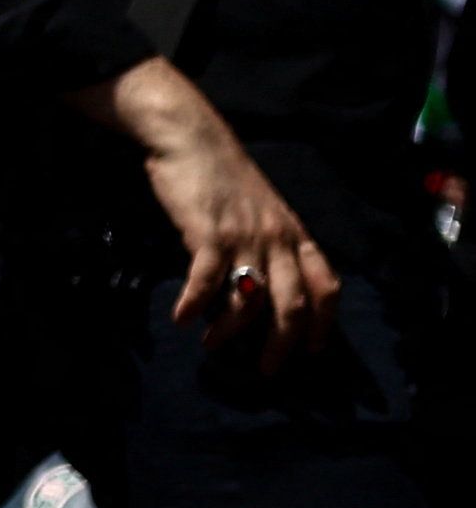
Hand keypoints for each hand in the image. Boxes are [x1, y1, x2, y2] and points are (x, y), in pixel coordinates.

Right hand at [109, 57, 338, 366]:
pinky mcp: (208, 233)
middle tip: (265, 368)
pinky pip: (207, 279)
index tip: (312, 349)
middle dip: (282, 344)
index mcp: (294, 234)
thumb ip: (268, 244)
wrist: (193, 138)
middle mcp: (277, 239)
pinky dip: (194, 303)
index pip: (326, 285)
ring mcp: (244, 237)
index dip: (324, 322)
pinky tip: (182, 318)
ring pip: (251, 299)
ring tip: (212, 346)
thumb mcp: (261, 210)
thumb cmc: (223, 175)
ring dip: (231, 331)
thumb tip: (261, 289)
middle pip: (293, 304)